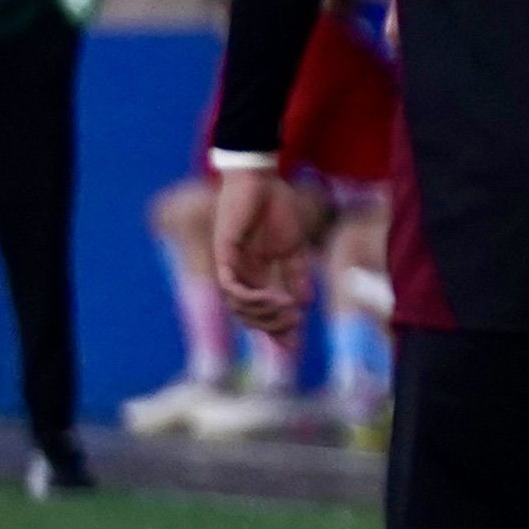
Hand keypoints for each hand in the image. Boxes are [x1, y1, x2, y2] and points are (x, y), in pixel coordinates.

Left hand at [212, 169, 317, 340]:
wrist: (261, 180)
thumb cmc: (276, 208)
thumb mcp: (293, 248)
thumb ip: (296, 275)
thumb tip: (304, 304)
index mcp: (257, 274)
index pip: (264, 311)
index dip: (278, 330)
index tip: (295, 348)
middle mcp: (241, 275)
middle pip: (250, 316)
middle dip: (273, 325)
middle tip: (296, 324)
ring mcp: (231, 267)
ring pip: (238, 307)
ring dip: (263, 314)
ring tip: (287, 309)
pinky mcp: (224, 255)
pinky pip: (230, 288)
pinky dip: (250, 298)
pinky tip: (271, 298)